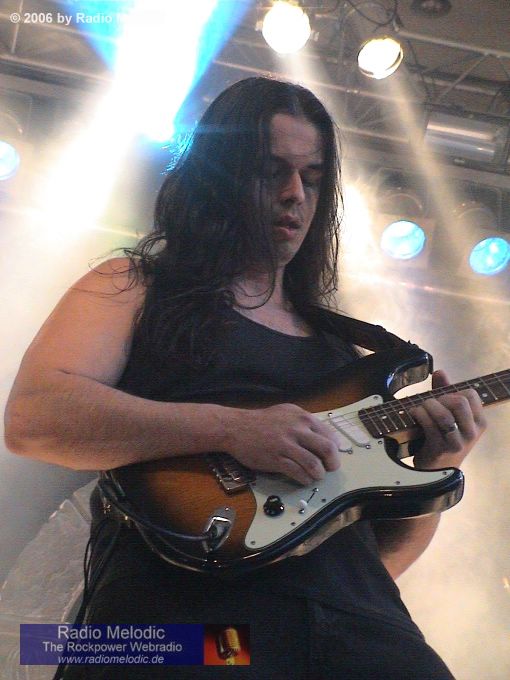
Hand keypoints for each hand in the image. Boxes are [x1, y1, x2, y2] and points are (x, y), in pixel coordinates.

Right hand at [224, 403, 341, 484]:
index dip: (335, 449)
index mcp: (302, 417)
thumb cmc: (261, 422)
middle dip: (332, 463)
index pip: (330, 435)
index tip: (332, 456)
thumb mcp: (286, 413)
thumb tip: (323, 438)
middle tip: (330, 469)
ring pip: (314, 464)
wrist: (235, 428)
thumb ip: (304, 423)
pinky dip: (305, 479)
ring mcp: (286, 445)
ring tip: (316, 476)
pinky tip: (304, 479)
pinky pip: (298, 473)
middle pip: (327, 449)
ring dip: (319, 474)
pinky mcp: (276, 459)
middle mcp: (297, 429)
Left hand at [409, 369, 486, 469]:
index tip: (442, 399)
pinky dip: (419, 414)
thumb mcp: (448, 414)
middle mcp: (472, 433)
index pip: (470, 394)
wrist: (434, 469)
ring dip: (427, 406)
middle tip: (430, 404)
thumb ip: (444, 392)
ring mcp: (458, 443)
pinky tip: (414, 414)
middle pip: (459, 402)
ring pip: (444, 414)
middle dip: (440, 398)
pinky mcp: (441, 449)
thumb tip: (439, 372)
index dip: (452, 391)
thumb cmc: (442, 437)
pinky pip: (430, 425)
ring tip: (420, 408)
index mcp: (479, 422)